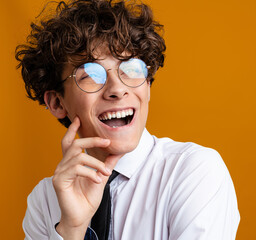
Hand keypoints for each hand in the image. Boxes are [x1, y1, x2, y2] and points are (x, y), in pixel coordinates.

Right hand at [53, 117, 118, 238]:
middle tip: (107, 141)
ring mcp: (59, 172)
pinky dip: (90, 172)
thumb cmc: (88, 198)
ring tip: (106, 172)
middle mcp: (63, 165)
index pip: (69, 142)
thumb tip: (118, 151)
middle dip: (91, 140)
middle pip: (73, 144)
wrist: (82, 216)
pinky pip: (76, 169)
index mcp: (71, 163)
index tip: (79, 118)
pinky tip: (97, 179)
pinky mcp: (59, 181)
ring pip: (78, 156)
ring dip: (96, 163)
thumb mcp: (101, 176)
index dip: (72, 130)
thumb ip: (107, 163)